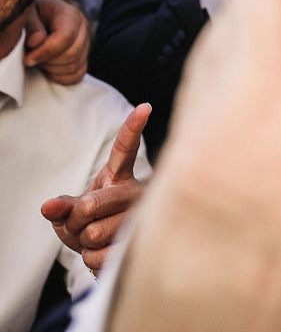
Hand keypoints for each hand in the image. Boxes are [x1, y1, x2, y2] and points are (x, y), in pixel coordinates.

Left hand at [24, 0, 89, 84]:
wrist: (45, 14)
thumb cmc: (35, 13)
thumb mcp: (28, 13)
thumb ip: (32, 26)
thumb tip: (35, 42)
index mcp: (70, 15)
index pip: (66, 37)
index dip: (46, 51)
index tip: (28, 60)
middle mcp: (83, 29)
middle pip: (71, 54)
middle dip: (47, 61)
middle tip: (31, 58)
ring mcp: (86, 44)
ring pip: (73, 66)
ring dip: (52, 69)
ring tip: (38, 60)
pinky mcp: (84, 57)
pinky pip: (76, 75)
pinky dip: (60, 76)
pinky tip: (48, 68)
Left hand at [41, 103, 149, 270]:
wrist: (110, 254)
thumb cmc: (93, 225)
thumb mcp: (71, 212)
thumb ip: (62, 206)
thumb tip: (48, 207)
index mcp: (120, 178)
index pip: (125, 149)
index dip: (133, 128)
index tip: (145, 107)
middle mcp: (136, 193)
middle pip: (91, 205)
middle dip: (75, 220)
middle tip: (82, 225)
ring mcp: (141, 218)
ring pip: (93, 233)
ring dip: (84, 243)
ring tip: (97, 239)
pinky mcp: (140, 244)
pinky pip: (99, 254)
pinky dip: (92, 259)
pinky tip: (104, 253)